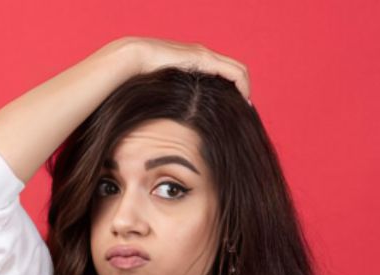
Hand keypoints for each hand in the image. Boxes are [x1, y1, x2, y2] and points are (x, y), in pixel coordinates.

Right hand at [116, 36, 251, 102]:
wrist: (134, 57)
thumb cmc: (142, 75)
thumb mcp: (163, 86)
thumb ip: (173, 94)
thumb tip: (174, 114)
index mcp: (195, 60)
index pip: (223, 71)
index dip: (233, 87)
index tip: (233, 105)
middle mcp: (204, 55)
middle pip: (235, 69)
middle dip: (243, 88)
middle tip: (244, 107)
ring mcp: (205, 55)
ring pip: (237, 70)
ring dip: (245, 88)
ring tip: (244, 106)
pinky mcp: (205, 59)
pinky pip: (233, 72)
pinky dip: (242, 85)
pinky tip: (241, 100)